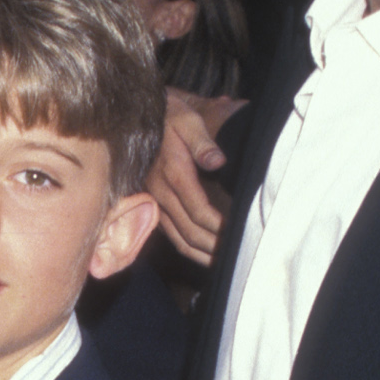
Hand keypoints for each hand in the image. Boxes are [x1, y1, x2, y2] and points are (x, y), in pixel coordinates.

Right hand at [150, 91, 235, 266]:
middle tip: (236, 256)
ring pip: (178, 238)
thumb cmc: (170, 116)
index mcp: (173, 174)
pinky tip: (203, 254)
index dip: (220, 227)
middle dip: (213, 247)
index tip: (239, 233)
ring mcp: (154, 201)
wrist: (140, 116)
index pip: (199, 211)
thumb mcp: (188, 120)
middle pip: (189, 232)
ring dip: (200, 254)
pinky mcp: (152, 205)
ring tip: (222, 263)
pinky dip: (187, 248)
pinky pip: (169, 234)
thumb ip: (203, 142)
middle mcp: (160, 192)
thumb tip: (218, 161)